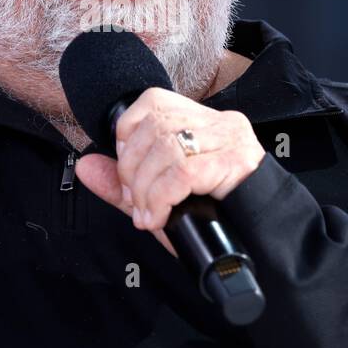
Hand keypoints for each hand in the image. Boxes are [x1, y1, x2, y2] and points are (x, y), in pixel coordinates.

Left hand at [72, 87, 265, 257]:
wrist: (263, 246)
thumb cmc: (215, 220)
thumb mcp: (160, 199)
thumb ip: (122, 183)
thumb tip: (85, 166)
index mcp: (203, 120)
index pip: (152, 102)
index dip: (128, 135)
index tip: (126, 173)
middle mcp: (220, 122)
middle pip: (154, 127)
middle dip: (132, 170)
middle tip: (135, 203)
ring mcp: (231, 138)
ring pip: (166, 147)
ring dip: (144, 188)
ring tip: (148, 213)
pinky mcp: (237, 161)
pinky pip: (183, 172)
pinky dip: (161, 198)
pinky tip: (159, 217)